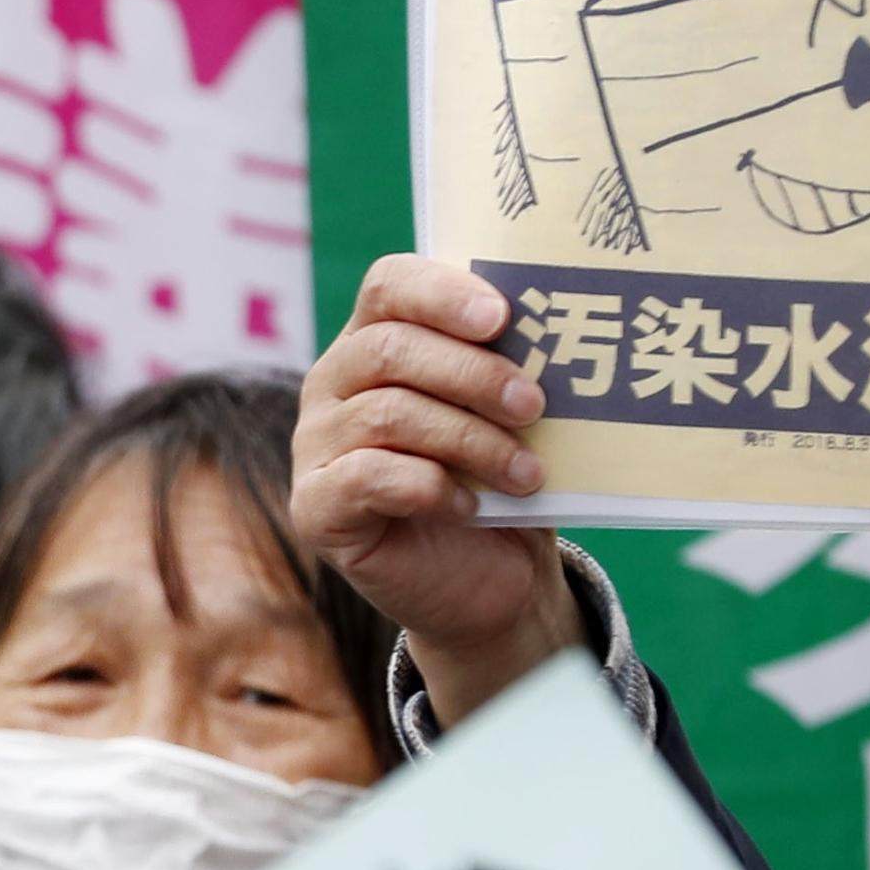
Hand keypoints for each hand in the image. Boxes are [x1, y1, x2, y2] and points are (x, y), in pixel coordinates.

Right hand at [292, 255, 578, 727]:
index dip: (441, 293)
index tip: (501, 317)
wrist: (486, 583)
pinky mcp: (315, 507)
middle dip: (471, 374)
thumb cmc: (498, 483)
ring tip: (527, 474)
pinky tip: (472, 507)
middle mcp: (332, 384)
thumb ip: (510, 367)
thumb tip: (555, 333)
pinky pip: (368, 478)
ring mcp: (315, 446)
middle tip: (533, 404)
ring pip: (387, 415)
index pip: (389, 286)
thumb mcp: (509, 418)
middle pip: (388, 349)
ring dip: (470, 441)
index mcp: (376, 341)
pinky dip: (431, 489)